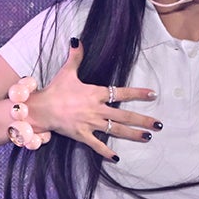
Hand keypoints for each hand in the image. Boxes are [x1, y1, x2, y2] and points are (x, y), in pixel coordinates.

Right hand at [26, 40, 160, 159]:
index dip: (138, 94)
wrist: (40, 108)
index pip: (122, 93)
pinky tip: (117, 158)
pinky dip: (106, 152)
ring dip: (133, 134)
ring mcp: (90, 123)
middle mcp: (97, 109)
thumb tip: (77, 40)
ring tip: (147, 137)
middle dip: (143, 120)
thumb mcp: (66, 72)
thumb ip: (75, 57)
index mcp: (96, 93)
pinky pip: (97, 145)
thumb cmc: (54, 90)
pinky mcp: (82, 135)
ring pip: (116, 130)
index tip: (153, 95)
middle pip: (125, 116)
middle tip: (159, 125)